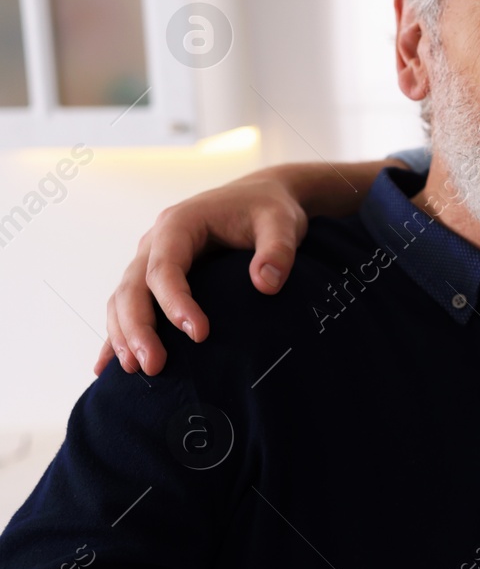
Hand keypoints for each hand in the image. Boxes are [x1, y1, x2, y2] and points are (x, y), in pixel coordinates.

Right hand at [97, 169, 311, 376]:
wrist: (262, 197)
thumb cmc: (270, 210)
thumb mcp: (282, 223)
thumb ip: (278, 251)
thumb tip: (267, 285)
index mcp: (180, 224)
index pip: (165, 268)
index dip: (176, 303)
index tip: (199, 334)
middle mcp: (155, 242)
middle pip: (132, 287)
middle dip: (138, 328)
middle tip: (154, 366)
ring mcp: (150, 259)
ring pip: (122, 299)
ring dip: (124, 335)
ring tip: (136, 371)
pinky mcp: (155, 277)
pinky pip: (127, 306)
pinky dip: (117, 334)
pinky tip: (108, 369)